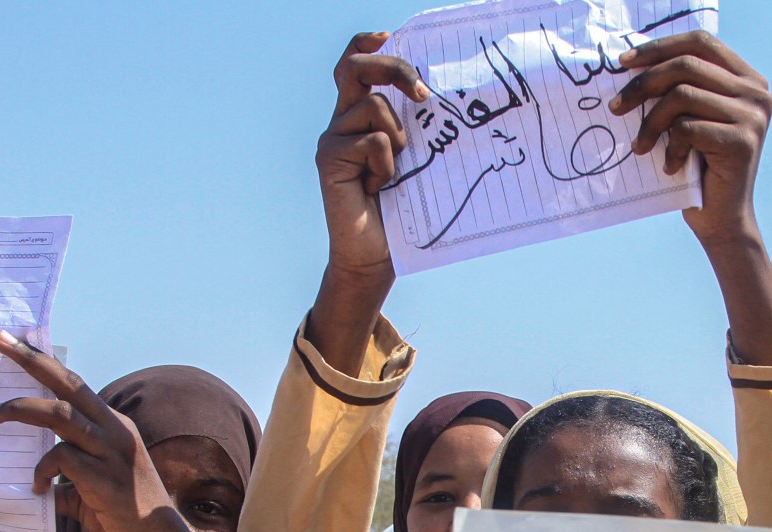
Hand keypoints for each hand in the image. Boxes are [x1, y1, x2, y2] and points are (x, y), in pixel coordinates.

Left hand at [0, 332, 182, 531]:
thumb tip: (34, 483)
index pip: (74, 385)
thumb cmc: (125, 517)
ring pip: (61, 416)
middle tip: (0, 341)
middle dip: (32, 361)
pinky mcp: (105, 480)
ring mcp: (111, 453)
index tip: (15, 341)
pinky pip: (61, 460)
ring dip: (22, 411)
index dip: (44, 363)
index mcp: (113, 426)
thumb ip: (65, 479)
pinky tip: (36, 489)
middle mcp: (114, 431)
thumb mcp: (91, 489)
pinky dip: (40, 471)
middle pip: (68, 385)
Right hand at [319, 32, 426, 280]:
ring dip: (399, 139)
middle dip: (394, 69)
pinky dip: (386, 164)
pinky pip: (373, 141)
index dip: (368, 43)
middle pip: (357, 67)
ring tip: (394, 175)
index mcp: (361, 114)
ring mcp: (332, 137)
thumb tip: (443, 97)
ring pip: (376, 108)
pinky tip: (379, 188)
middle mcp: (342, 120)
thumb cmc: (403, 209)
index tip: (391, 36)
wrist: (376, 255)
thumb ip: (417, 127)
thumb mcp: (416, 158)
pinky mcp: (328, 157)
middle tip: (423, 95)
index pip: (356, 63)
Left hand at [614, 31, 771, 244]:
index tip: (625, 62)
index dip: (660, 48)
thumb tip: (633, 62)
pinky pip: (687, 128)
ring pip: (682, 96)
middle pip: (687, 65)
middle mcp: (757, 92)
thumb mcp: (689, 118)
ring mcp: (753, 116)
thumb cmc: (698, 167)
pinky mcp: (742, 142)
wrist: (721, 218)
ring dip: (651, 122)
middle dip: (644, 84)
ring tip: (641, 146)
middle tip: (617, 107)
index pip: (701, 42)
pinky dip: (669, 147)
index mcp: (747, 78)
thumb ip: (679, 87)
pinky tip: (670, 166)